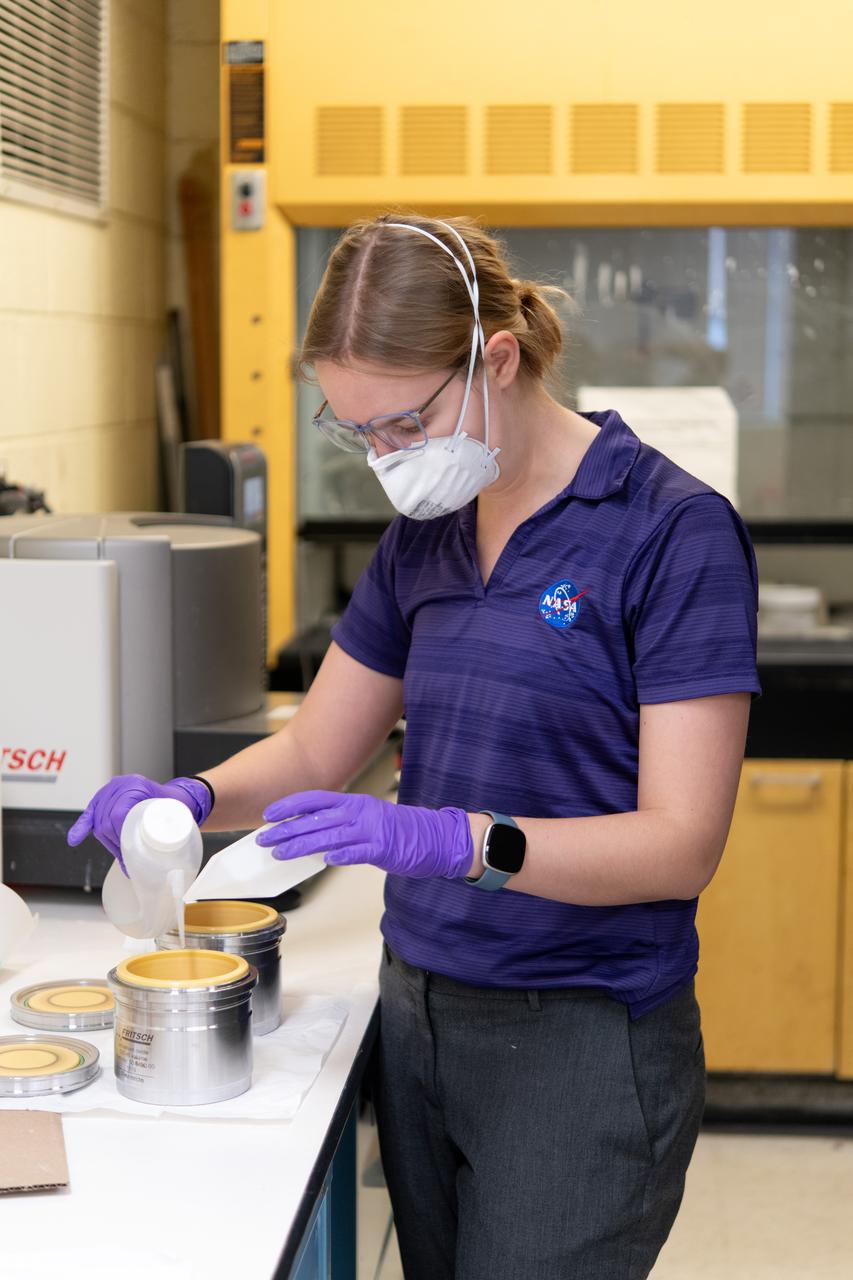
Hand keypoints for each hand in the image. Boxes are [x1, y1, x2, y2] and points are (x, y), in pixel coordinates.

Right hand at [67, 775, 212, 871]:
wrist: (178, 796)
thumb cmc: (178, 805)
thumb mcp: (173, 817)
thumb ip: (161, 836)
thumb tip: (142, 866)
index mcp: (136, 785)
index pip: (118, 814)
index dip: (121, 837)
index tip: (130, 853)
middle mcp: (121, 785)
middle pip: (106, 820)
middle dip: (115, 843)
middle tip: (128, 858)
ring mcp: (111, 791)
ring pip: (99, 821)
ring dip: (108, 841)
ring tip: (120, 852)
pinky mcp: (104, 799)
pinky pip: (89, 814)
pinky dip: (82, 827)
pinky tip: (74, 839)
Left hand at [257, 791, 472, 879]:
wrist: (434, 837)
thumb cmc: (397, 831)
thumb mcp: (366, 819)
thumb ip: (340, 825)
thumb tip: (309, 837)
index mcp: (354, 802)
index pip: (314, 800)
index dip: (289, 807)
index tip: (267, 815)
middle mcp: (359, 812)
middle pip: (316, 820)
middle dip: (286, 830)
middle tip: (264, 839)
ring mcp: (371, 829)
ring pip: (329, 836)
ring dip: (302, 846)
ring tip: (280, 854)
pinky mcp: (382, 848)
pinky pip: (356, 852)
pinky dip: (340, 856)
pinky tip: (324, 861)